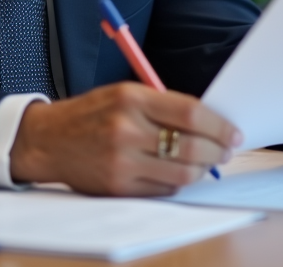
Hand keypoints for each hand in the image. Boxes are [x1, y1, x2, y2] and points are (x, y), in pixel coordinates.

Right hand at [9, 82, 241, 195]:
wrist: (49, 139)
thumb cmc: (94, 113)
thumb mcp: (126, 93)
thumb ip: (164, 105)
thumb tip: (210, 123)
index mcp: (131, 98)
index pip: (190, 113)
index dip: (219, 125)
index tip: (233, 132)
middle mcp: (126, 129)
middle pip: (190, 147)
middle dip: (217, 151)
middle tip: (226, 150)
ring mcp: (121, 161)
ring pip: (181, 173)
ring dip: (203, 170)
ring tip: (207, 163)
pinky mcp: (117, 186)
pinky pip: (163, 189)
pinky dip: (179, 182)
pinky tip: (180, 173)